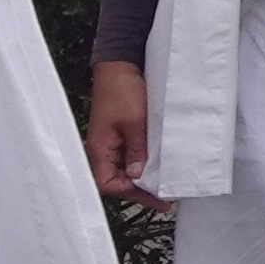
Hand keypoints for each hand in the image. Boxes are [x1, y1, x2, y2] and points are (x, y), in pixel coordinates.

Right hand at [84, 60, 152, 207]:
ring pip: (124, 170)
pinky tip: (159, 166)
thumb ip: (137, 150)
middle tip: (164, 198)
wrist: (121, 65)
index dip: (131, 193)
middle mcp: (103, 150)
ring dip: (143, 178)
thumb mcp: (135, 122)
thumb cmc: (123, 90)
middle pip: (117, 181)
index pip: (109, 184)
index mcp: (100, 149)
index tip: (156, 197)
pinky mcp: (121, 135)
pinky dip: (144, 163)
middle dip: (139, 190)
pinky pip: (130, 156)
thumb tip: (139, 176)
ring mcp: (112, 143)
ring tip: (164, 185)